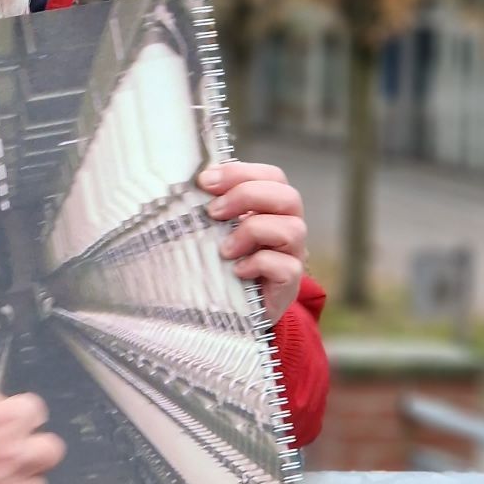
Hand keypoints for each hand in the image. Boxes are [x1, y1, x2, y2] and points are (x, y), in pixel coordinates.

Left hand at [198, 162, 307, 323]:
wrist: (233, 311)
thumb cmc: (221, 263)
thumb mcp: (214, 231)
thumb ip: (212, 209)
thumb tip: (190, 185)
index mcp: (272, 207)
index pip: (271, 176)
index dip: (240, 173)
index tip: (204, 181)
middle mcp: (288, 227)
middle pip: (288, 196)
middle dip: (246, 196)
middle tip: (213, 212)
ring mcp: (293, 255)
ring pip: (293, 229)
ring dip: (253, 231)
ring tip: (224, 249)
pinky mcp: (290, 283)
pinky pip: (286, 266)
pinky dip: (258, 263)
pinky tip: (236, 271)